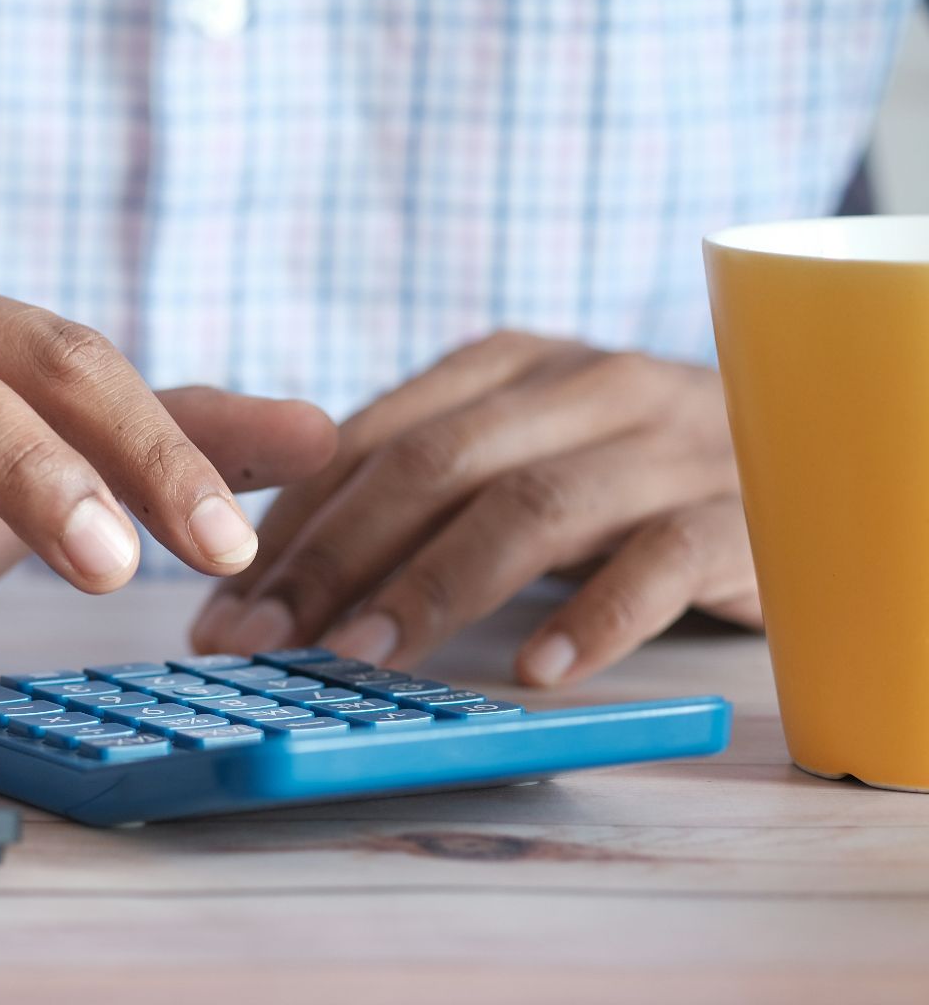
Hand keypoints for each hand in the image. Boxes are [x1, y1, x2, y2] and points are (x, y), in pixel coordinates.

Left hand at [190, 331, 761, 686]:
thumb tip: (266, 567)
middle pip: (434, 464)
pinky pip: (660, 561)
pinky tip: (537, 673)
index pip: (371, 437)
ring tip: (362, 659)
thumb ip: (415, 487)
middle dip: (331, 556)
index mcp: (509, 365)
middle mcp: (583, 386)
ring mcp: (666, 443)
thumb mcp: (518, 454)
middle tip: (261, 641)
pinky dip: (594, 617)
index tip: (223, 606)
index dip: (289, 524)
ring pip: (531, 505)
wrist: (815, 457)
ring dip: (434, 586)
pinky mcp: (741, 511)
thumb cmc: (625, 476)